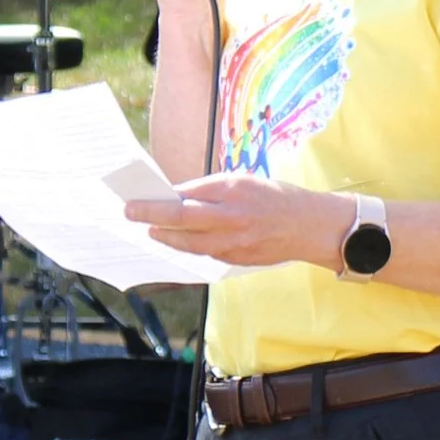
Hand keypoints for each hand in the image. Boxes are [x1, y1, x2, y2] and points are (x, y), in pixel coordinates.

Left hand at [121, 174, 348, 269]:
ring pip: (190, 244)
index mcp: (234, 191)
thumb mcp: (243, 181)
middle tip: (130, 213)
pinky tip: (178, 240)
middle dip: (152, 217)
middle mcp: (233, 217)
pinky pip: (207, 253)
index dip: (158, 202)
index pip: (186, 197)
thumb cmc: (275, 198)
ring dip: (167, 237)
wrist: (309, 226)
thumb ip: (210, 190)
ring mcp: (235, 242)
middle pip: (182, 221)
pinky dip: (190, 246)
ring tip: (152, 230)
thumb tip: (177, 195)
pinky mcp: (239, 258)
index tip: (137, 200)